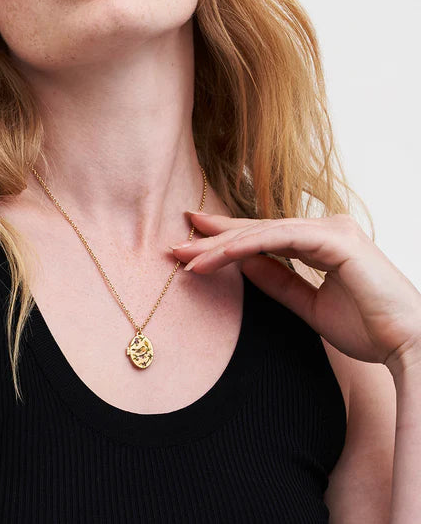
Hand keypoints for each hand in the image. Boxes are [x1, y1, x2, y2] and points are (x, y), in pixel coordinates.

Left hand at [171, 212, 420, 377]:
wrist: (408, 347)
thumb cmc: (368, 328)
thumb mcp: (309, 304)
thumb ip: (277, 280)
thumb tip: (242, 263)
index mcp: (322, 241)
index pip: (265, 236)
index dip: (228, 238)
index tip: (194, 243)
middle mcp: (326, 228)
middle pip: (259, 229)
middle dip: (215, 237)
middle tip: (176, 242)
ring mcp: (331, 229)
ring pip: (263, 231)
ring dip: (222, 244)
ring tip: (187, 256)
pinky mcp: (336, 239)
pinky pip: (279, 239)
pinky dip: (246, 246)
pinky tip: (216, 256)